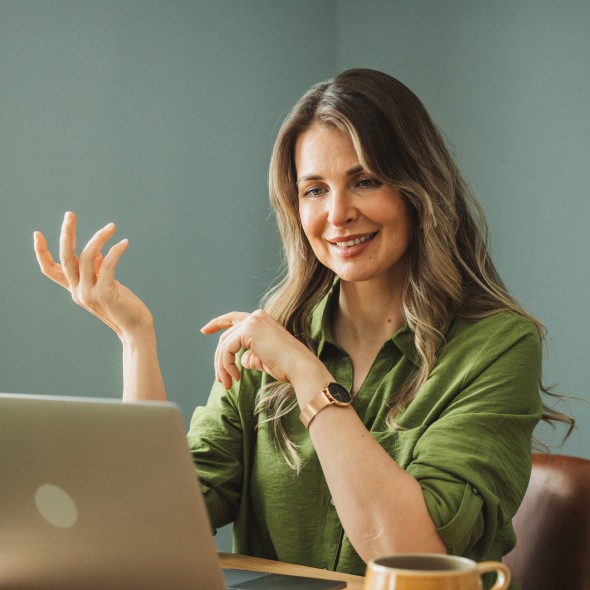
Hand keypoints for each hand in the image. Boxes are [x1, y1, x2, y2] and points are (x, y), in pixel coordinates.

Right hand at [34, 211, 152, 337]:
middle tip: (69, 214)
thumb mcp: (107, 285)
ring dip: (99, 238)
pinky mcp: (105, 294)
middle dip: (66, 234)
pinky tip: (124, 243)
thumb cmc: (123, 305)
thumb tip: (99, 251)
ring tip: (111, 227)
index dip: (41, 253)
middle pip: (65, 257)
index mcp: (75, 288)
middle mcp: (78, 291)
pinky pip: (108, 264)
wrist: (136, 328)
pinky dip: (116, 251)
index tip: (37, 234)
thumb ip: (98, 271)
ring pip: (88, 257)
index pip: (50, 270)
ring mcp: (89, 294)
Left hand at [201, 310, 323, 390]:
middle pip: (226, 336)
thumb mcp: (264, 359)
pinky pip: (227, 349)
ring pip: (224, 345)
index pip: (233, 318)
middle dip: (219, 359)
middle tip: (220, 379)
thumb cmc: (286, 366)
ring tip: (228, 384)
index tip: (204, 330)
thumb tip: (240, 359)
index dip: (217, 323)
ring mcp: (252, 321)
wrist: (299, 367)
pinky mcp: (249, 330)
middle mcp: (256, 316)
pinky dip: (227, 365)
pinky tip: (235, 377)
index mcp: (261, 320)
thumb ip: (251, 355)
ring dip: (223, 367)